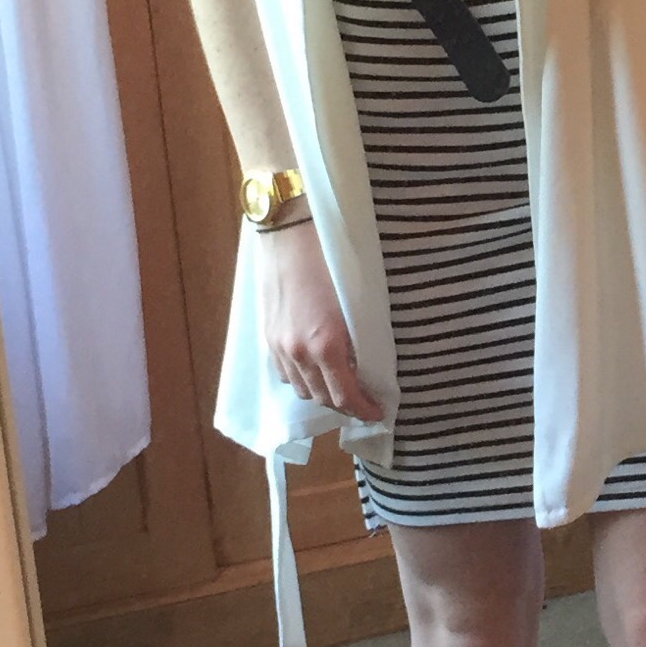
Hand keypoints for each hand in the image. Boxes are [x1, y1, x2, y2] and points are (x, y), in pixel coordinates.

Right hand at [256, 220, 382, 419]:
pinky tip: (315, 370)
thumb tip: (369, 364)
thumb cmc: (333, 261)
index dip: (363, 410)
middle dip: (345, 405)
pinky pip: (284, 372)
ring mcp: (279, 346)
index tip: (378, 413)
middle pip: (322, 398)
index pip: (345, 395)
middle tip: (364, 402)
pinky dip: (302, 378)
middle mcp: (299, 352)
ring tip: (342, 387)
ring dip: (322, 393)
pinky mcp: (267, 336)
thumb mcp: (357, 303)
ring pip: (301, 389)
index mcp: (326, 345)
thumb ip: (361, 338)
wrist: (290, 233)